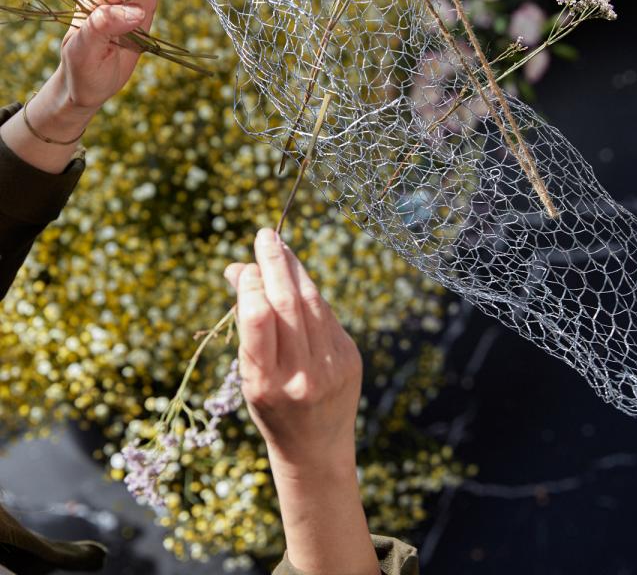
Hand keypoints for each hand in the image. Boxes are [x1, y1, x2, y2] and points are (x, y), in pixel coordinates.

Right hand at [224, 227, 362, 473]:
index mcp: (266, 384)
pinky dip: (309, 292)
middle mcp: (301, 375)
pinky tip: (298, 277)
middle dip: (274, 263)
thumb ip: (247, 326)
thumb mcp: (249, 376)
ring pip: (312, 303)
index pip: (258, 318)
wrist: (316, 449)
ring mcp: (330, 367)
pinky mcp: (350, 358)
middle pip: (288, 303)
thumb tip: (238, 269)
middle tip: (264, 235)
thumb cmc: (271, 408)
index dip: (251, 285)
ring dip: (295, 269)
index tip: (244, 265)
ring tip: (281, 247)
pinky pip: (327, 314)